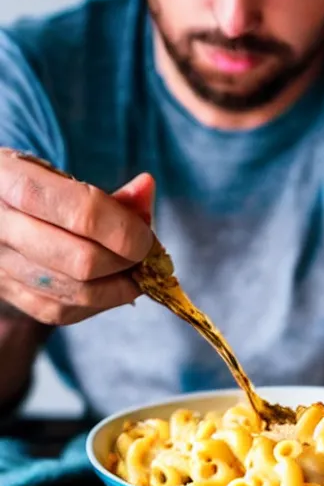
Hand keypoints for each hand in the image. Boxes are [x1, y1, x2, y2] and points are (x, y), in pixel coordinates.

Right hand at [0, 149, 154, 324]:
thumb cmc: (37, 189)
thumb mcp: (64, 175)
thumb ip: (109, 189)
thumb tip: (147, 187)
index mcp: (9, 180)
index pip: (82, 212)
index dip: (126, 230)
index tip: (147, 237)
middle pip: (84, 261)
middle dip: (127, 262)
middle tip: (145, 255)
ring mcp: (0, 265)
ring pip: (77, 292)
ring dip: (120, 287)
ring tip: (135, 271)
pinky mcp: (7, 291)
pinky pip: (62, 311)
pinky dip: (99, 302)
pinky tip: (113, 285)